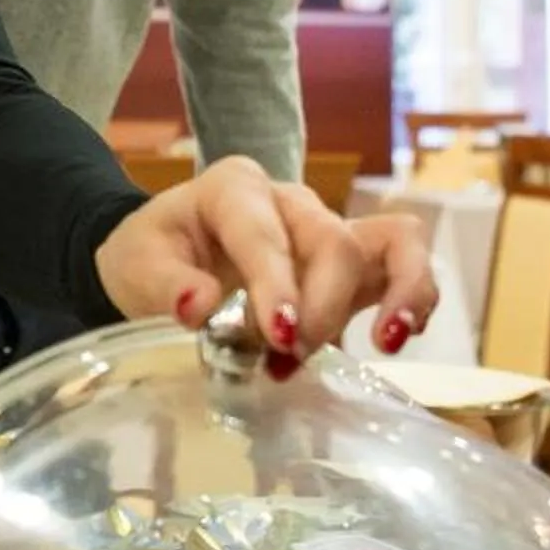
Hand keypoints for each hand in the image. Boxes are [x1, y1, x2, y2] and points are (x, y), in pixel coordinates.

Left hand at [93, 156, 438, 374]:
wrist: (163, 257)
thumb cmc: (151, 257)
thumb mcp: (137, 266)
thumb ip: (167, 285)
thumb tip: (198, 306)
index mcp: (233, 188)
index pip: (266, 233)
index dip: (277, 285)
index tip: (280, 335)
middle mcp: (290, 201)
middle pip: (333, 242)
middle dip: (322, 308)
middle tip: (287, 360)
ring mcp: (326, 227)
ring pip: (391, 240)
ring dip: (399, 291)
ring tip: (387, 342)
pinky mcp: (350, 262)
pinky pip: (400, 262)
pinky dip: (412, 296)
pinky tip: (396, 336)